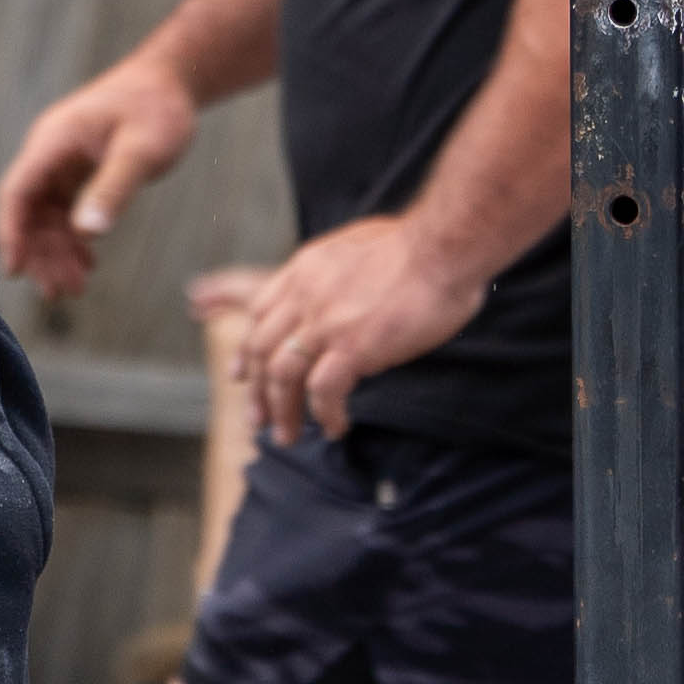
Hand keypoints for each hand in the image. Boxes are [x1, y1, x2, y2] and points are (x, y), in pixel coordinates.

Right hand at [0, 54, 198, 294]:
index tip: (16, 271)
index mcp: (53, 142)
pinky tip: (87, 263)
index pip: (17, 192)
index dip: (12, 233)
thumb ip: (113, 189)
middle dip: (41, 254)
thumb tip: (87, 233)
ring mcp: (63, 162)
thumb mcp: (141, 151)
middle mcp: (50, 153)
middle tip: (61, 293)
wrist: (172, 81)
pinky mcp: (79, 170)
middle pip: (29, 211)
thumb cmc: (157, 108)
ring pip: (47, 216)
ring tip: (75, 288)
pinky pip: (66, 211)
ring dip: (57, 252)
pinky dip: (73, 239)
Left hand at [231, 214, 487, 443]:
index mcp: (304, 270)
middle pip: (261, 350)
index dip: (247, 349)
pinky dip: (325, 414)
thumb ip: (336, 275)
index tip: (241, 375)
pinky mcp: (352, 346)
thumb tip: (342, 294)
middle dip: (257, 391)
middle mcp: (304, 296)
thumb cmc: (416, 247)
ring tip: (289, 436)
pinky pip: (323, 392)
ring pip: (282, 376)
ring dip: (283, 411)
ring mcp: (325, 322)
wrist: (443, 248)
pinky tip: (336, 426)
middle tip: (259, 420)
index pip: (259, 313)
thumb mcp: (355, 247)